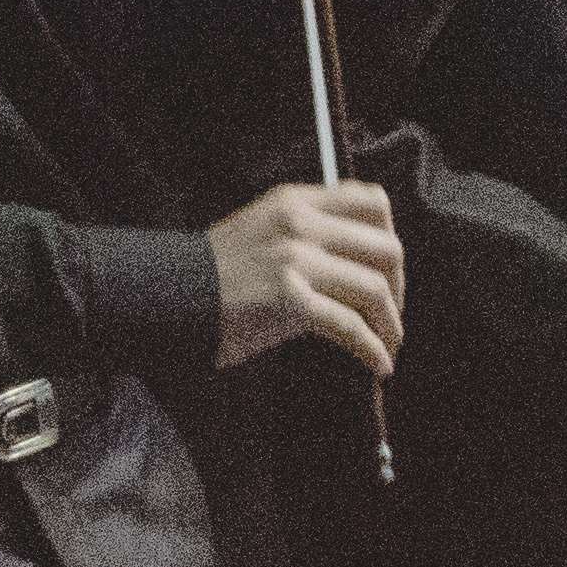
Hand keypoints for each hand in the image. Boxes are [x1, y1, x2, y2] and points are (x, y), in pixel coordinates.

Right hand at [208, 176, 405, 373]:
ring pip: (375, 288)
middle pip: (386, 247)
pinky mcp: (289, 301)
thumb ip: (306, 232)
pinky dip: (372, 349)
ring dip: (391, 323)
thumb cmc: (214, 273)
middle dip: (399, 287)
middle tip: (391, 313)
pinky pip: (351, 326)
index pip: (372, 201)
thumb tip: (359, 262)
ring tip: (388, 344)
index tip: (388, 270)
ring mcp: (294, 260)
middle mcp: (300, 224)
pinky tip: (378, 365)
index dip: (390, 237)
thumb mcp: (262, 229)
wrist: (166, 296)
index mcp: (295, 202)